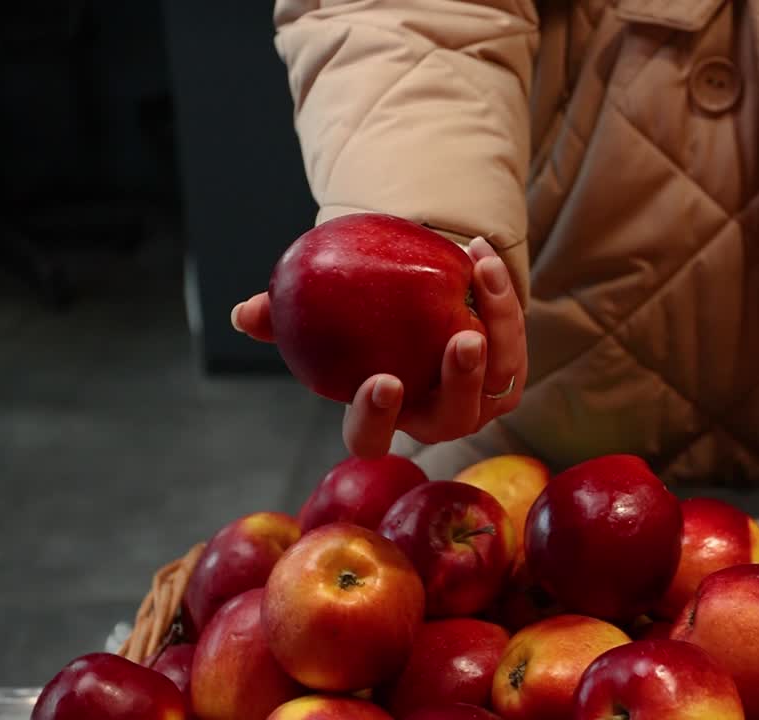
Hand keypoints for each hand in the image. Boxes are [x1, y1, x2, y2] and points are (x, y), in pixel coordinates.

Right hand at [232, 237, 527, 456]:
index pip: (371, 438)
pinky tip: (479, 253)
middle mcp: (435, 420)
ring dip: (497, 324)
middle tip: (464, 338)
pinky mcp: (508, 374)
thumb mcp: (325, 312)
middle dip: (461, 380)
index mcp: (384, 417)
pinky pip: (513, 339)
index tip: (382, 380)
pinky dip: (500, 296)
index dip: (377, 419)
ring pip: (496, 376)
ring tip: (478, 273)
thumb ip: (285, 315)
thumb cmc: (362, 319)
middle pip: (452, 418)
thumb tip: (246, 313)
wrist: (418, 304)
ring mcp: (478, 402)